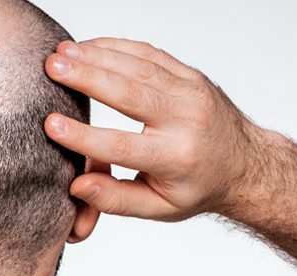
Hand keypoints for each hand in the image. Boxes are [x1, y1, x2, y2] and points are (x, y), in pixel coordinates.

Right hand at [43, 38, 267, 221]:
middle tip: (51, 68)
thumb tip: (77, 186)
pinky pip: (149, 54)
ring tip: (60, 53)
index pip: (122, 146)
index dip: (84, 137)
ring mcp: (191, 92)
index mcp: (177, 159)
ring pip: (138, 66)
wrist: (245, 164)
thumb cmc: (196, 188)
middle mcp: (187, 120)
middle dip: (87, 78)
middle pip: (129, 93)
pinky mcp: (189, 74)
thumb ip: (116, 200)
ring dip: (96, 56)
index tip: (50, 125)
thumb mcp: (159, 208)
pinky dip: (115, 47)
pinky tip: (87, 46)